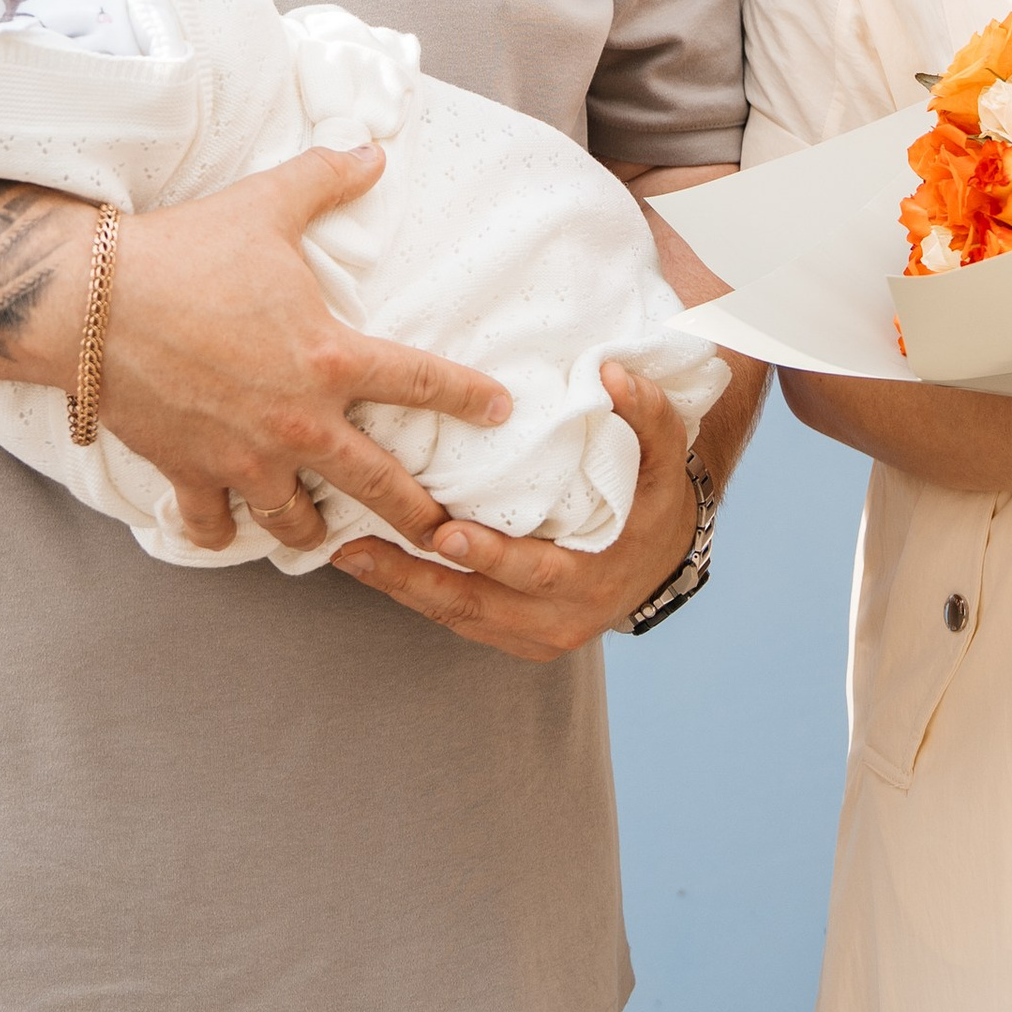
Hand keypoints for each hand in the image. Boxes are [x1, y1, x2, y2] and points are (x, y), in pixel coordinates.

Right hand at [95, 147, 510, 557]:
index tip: (501, 412)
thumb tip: (373, 151)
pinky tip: (234, 531)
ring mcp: (244, 458)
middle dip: (420, 515)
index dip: (469, 397)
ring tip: (336, 538)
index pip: (422, 382)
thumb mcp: (266, 203)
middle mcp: (299, 423)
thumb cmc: (186, 251)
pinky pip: (214, 527)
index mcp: (332, 359)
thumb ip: (326, 178)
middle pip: (379, 485)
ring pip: (298, 523)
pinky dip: (224, 532)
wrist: (93, 301)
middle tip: (446, 536)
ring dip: (319, 532)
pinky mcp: (190, 473)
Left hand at [330, 363, 697, 658]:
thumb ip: (646, 414)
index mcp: (596, 576)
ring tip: (347, 555)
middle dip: (417, 578)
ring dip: (401, 589)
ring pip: (458, 617)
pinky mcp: (512, 638)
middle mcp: (561, 618)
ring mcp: (534, 636)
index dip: (492, 556)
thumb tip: (613, 374)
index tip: (445, 533)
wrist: (659, 560)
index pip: (538, 571)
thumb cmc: (653, 501)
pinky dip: (415, 596)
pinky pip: (458, 621)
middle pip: (479, 604)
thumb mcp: (663, 457)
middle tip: (362, 547)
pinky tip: (373, 568)